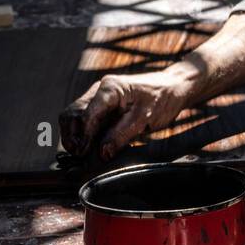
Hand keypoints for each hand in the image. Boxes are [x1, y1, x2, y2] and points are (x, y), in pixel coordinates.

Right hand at [58, 70, 195, 161]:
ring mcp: (98, 96)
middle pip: (72, 114)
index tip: (82, 154)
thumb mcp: (144, 119)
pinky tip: (86, 146)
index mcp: (110, 88)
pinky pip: (83, 119)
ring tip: (80, 154)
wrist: (173, 88)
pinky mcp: (101, 105)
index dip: (82, 136)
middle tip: (78, 156)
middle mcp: (99, 90)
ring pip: (74, 116)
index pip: (85, 114)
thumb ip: (121, 135)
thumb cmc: (162, 99)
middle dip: (71, 136)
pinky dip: (81, 133)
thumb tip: (102, 152)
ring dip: (73, 135)